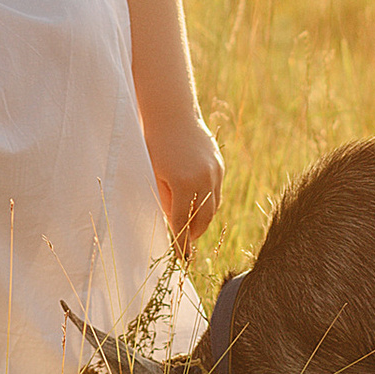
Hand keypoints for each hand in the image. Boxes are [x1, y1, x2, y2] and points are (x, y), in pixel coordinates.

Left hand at [153, 121, 225, 258]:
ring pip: (213, 206)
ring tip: (192, 226)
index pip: (182, 222)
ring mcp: (214, 172)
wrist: (172, 114)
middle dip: (195, 233)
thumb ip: (165, 200)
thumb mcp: (154, 175)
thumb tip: (174, 222)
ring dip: (203, 219)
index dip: (181, 243)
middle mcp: (203, 179)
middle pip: (203, 218)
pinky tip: (198, 205)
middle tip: (186, 243)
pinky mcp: (219, 166)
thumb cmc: (155, 144)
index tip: (182, 259)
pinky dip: (208, 202)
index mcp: (182, 184)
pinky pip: (216, 191)